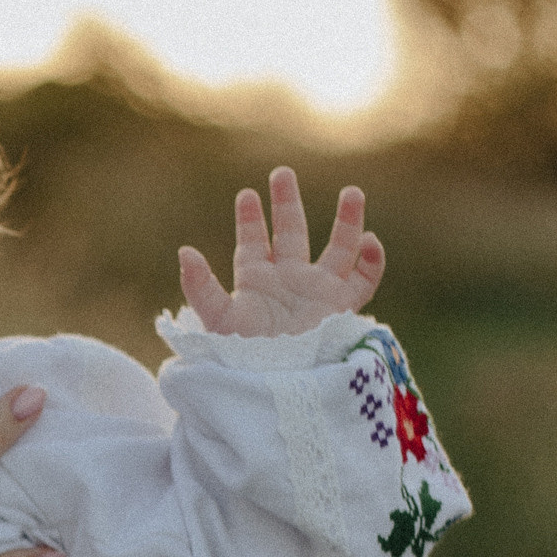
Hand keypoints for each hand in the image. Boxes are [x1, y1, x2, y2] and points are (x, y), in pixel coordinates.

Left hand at [178, 165, 384, 338]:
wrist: (275, 384)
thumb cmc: (243, 357)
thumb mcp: (218, 320)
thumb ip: (200, 286)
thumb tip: (184, 250)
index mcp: (256, 282)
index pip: (252, 242)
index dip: (249, 218)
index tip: (247, 194)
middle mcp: (288, 282)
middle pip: (291, 233)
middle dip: (286, 203)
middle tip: (282, 172)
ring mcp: (317, 292)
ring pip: (337, 249)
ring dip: (346, 220)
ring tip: (352, 191)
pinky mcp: (341, 307)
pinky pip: (364, 280)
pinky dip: (371, 261)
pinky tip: (370, 241)